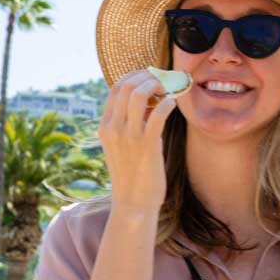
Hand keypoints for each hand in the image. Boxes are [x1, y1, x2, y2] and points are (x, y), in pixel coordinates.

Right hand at [98, 70, 177, 213]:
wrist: (132, 204)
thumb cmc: (132, 175)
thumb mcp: (122, 147)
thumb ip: (129, 124)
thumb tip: (149, 102)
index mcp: (105, 127)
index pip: (115, 88)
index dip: (135, 76)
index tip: (151, 76)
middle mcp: (113, 128)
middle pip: (126, 86)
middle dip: (147, 76)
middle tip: (165, 79)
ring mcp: (128, 136)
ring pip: (139, 94)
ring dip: (158, 85)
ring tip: (170, 88)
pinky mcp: (147, 145)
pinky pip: (158, 113)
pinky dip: (168, 102)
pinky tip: (174, 103)